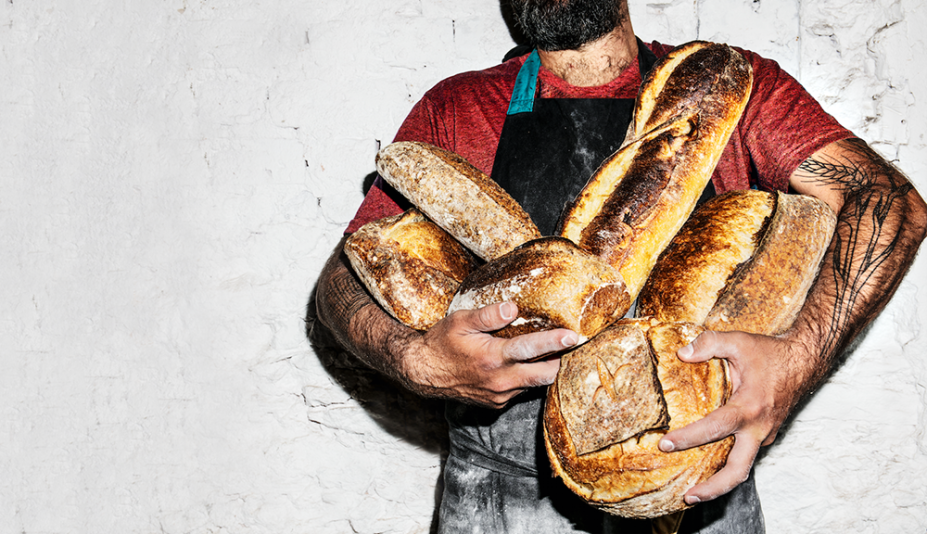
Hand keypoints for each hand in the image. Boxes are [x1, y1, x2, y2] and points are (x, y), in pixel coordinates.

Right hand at [403, 301, 578, 408]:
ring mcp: (499, 396)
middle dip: (561, 360)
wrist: (423, 373)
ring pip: (534, 384)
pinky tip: (524, 365)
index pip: (531, 349)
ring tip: (551, 353)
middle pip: (544, 375)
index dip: (555, 342)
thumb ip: (488, 315)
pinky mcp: (497, 403)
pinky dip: (527, 378)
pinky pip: (521, 390)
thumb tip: (513, 308)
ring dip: (544, 370)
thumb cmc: (441, 343)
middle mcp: (500, 381)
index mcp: (492, 358)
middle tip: (570, 345)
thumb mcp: (460, 321)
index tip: (573, 336)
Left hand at [657, 329, 809, 503]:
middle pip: (737, 470)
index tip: (666, 444)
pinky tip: (706, 465)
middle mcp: (758, 428)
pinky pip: (744, 456)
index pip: (715, 429)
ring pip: (742, 468)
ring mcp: (763, 435)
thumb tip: (682, 354)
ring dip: (719, 483)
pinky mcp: (764, 436)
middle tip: (688, 495)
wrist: (804, 361)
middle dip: (713, 488)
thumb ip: (709, 343)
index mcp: (750, 408)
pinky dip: (726, 464)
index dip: (688, 438)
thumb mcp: (738, 341)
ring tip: (693, 492)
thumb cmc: (771, 353)